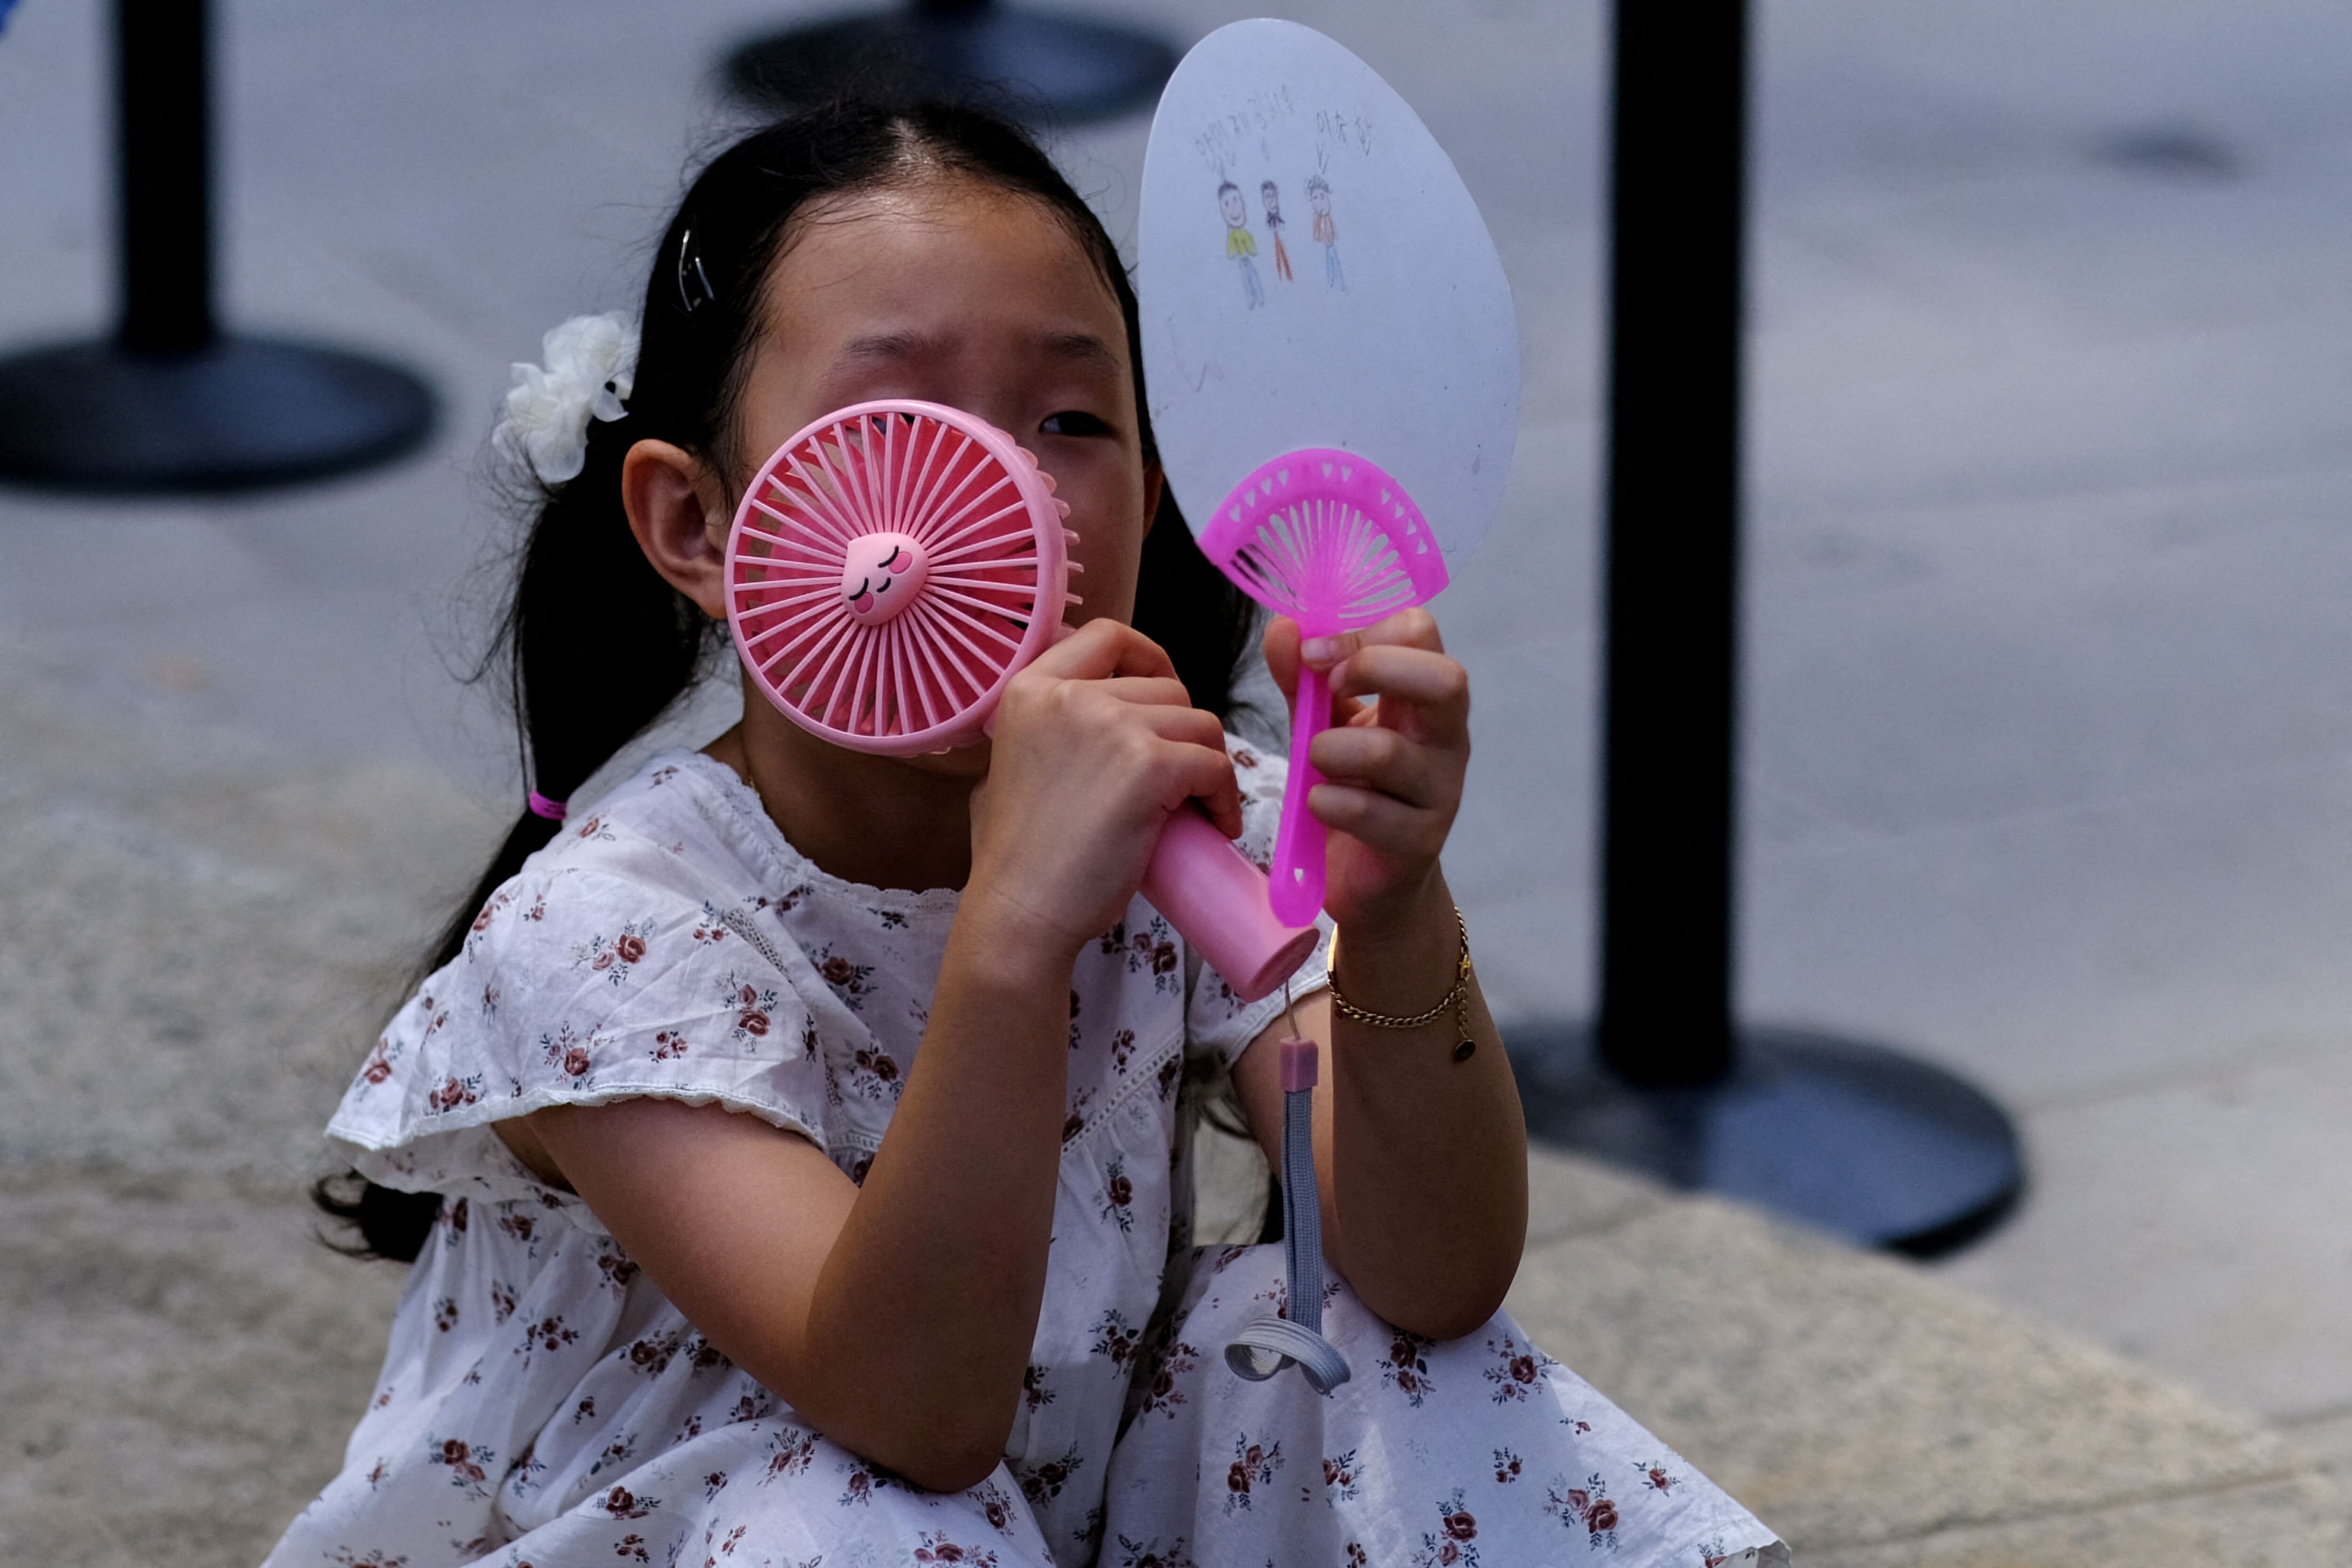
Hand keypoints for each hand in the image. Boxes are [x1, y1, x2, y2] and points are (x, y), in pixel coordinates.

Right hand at [968, 619, 1241, 959]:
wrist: (1021, 911)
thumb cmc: (1017, 856)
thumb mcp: (1008, 765)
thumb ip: (1044, 729)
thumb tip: (1083, 718)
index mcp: (1030, 688)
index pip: (1108, 635)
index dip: (1149, 658)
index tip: (1165, 695)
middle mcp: (1069, 694)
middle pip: (1166, 687)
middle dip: (1184, 732)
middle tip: (1181, 779)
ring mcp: (1111, 726)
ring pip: (1199, 724)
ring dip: (1209, 764)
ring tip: (1199, 808)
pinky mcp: (1150, 766)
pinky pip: (1215, 765)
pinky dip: (1225, 797)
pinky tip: (1216, 826)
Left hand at [1263, 609, 1469, 935]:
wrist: (1367, 876)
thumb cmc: (1351, 785)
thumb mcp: (1322, 722)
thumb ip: (1302, 678)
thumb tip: (1282, 626)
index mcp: (1424, 696)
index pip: (1422, 632)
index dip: (1365, 631)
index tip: (1314, 654)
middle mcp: (1446, 737)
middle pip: (1446, 679)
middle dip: (1374, 670)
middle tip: (1328, 691)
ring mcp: (1441, 791)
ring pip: (1392, 753)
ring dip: (1331, 750)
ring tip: (1313, 760)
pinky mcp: (1421, 841)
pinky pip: (1372, 813)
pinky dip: (1330, 803)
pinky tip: (1317, 805)